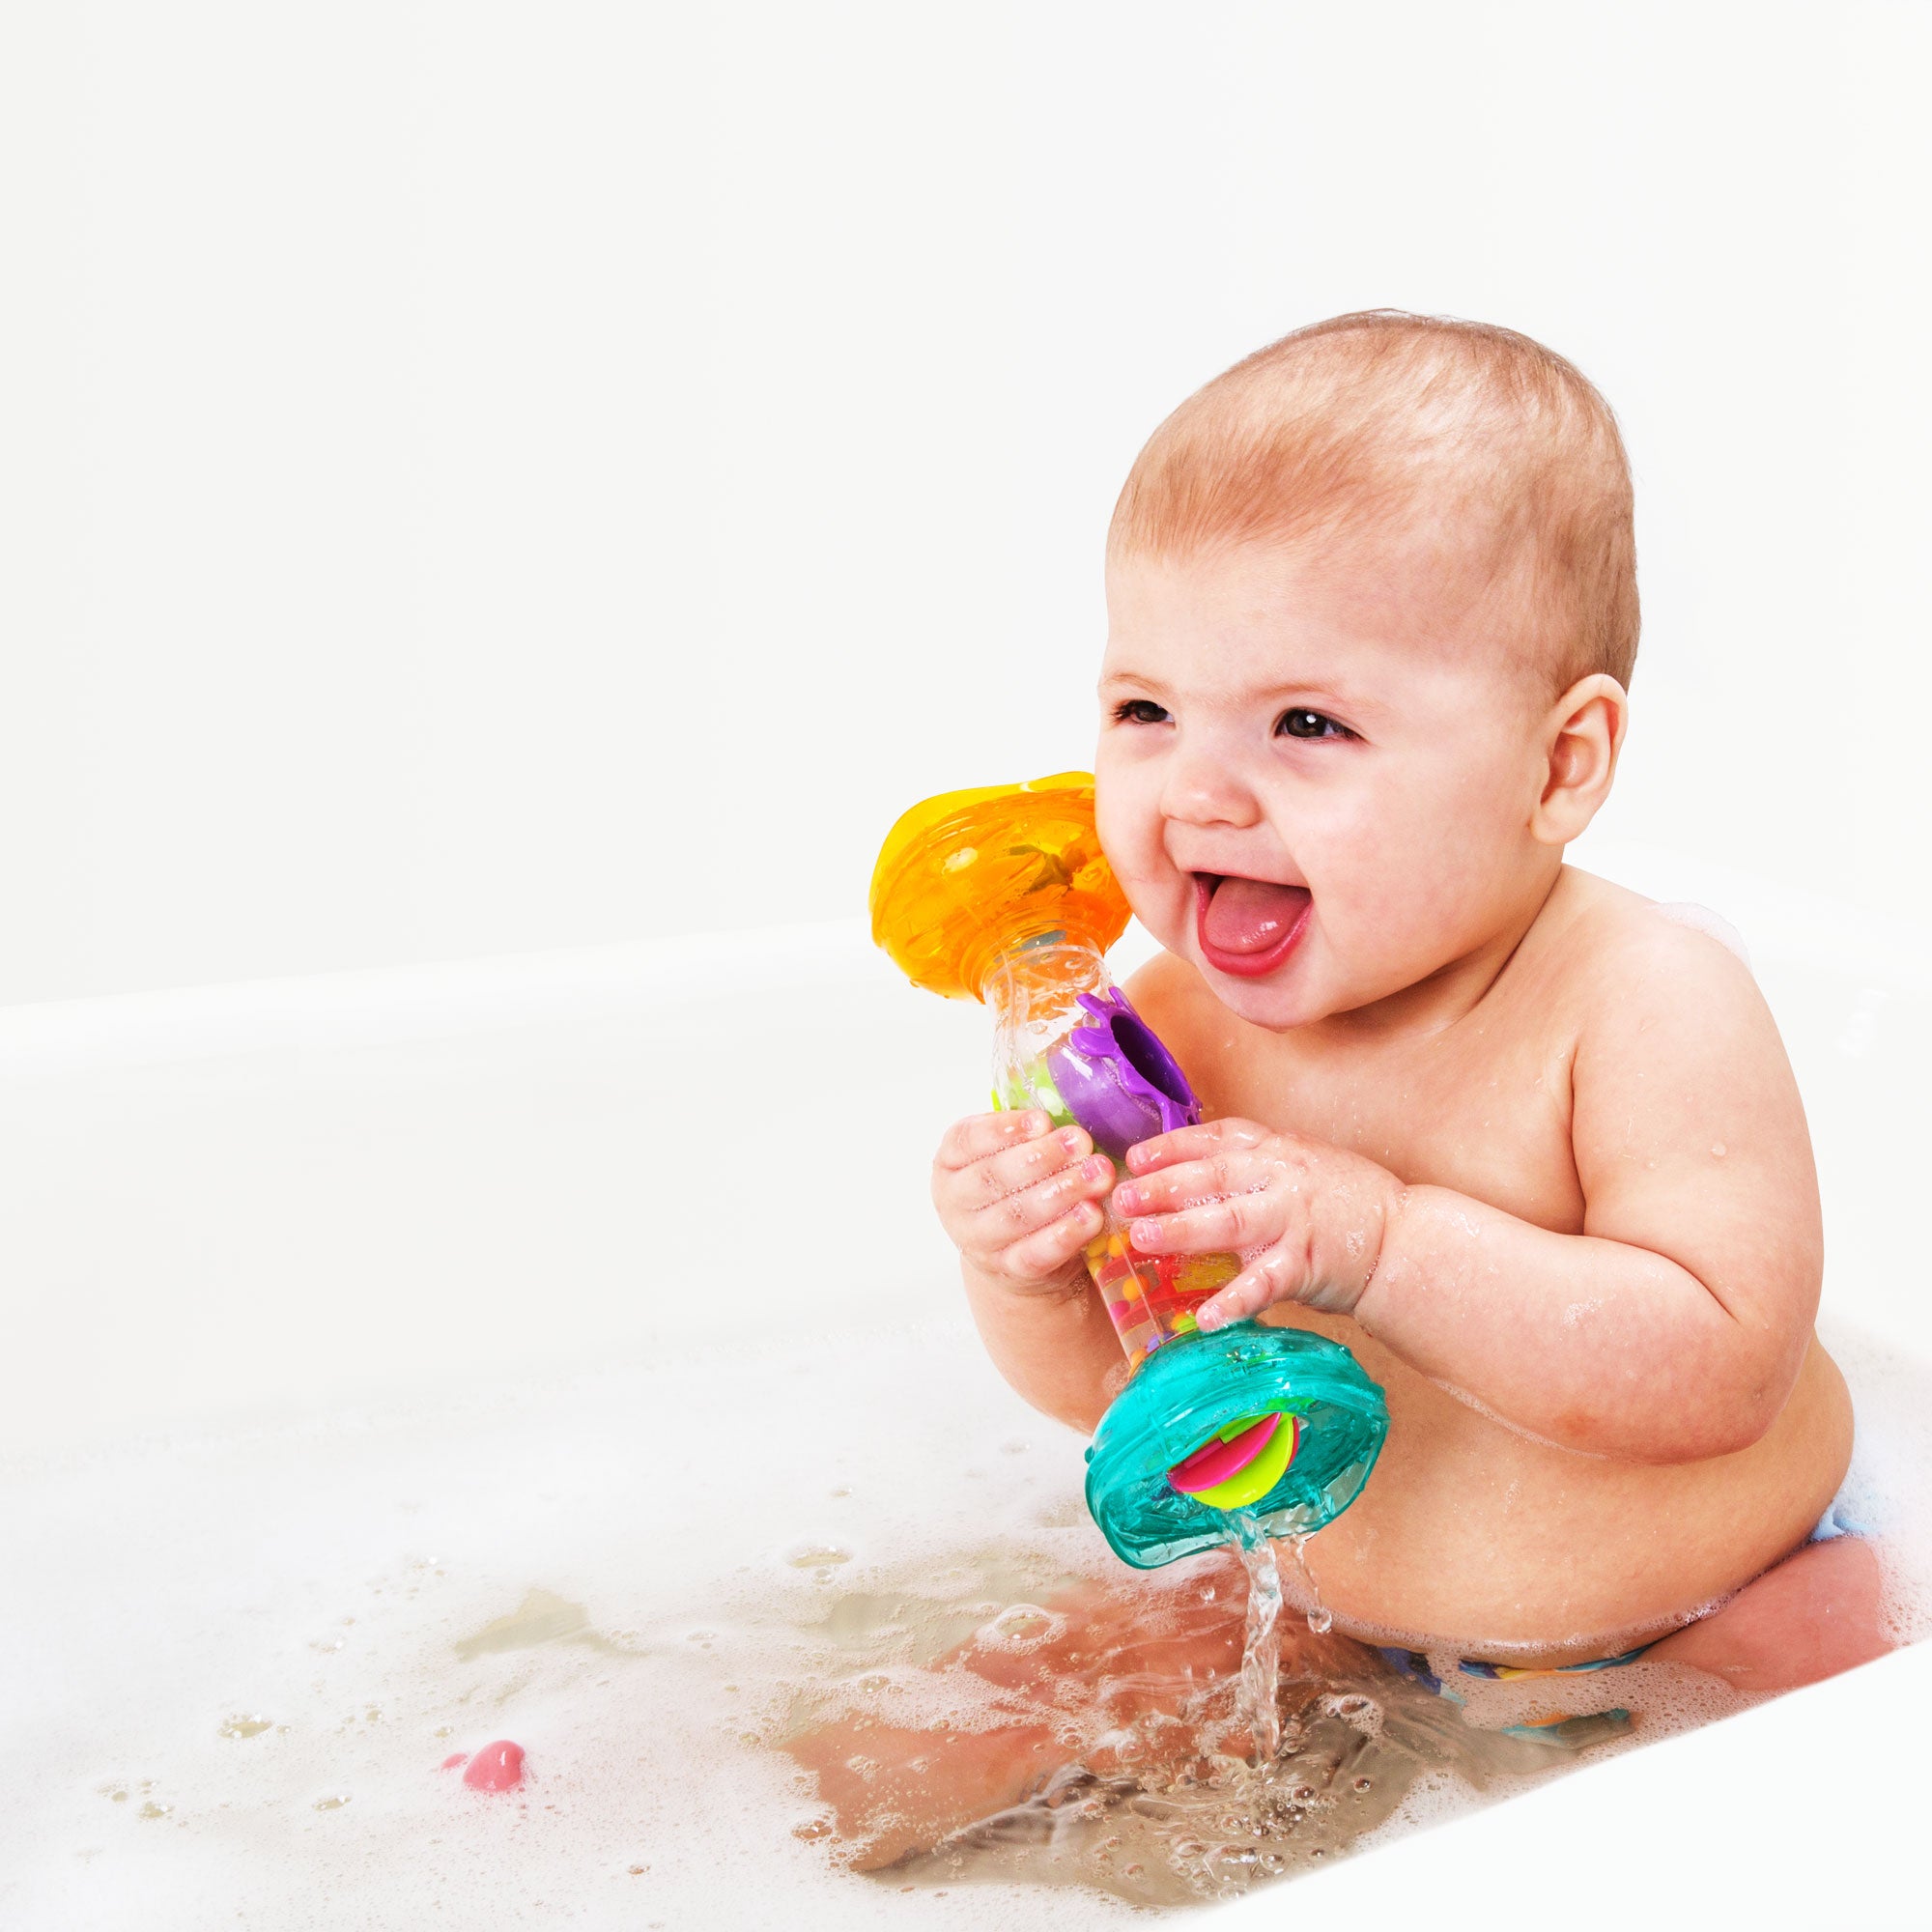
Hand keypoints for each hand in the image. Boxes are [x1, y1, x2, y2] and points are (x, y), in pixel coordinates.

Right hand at [931, 1110, 1115, 1291]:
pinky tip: (1090, 1216)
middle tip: (1080, 1143)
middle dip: (1041, 1158)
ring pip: (1016, 1215)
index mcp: (950, 1162)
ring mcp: (977, 1240)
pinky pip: (1034, 1254)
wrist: (1012, 1246)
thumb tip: (1064, 1120)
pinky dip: (1064, 1235)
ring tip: (1097, 1176)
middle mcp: (955, 1202)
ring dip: (1061, 1193)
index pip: (967, 1140)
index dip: (1003, 1129)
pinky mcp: (1006, 1269)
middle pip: (993, 1177)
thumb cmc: (1015, 1183)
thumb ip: (1030, 1133)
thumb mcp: (1011, 1150)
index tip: (1041, 1120)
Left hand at [1110, 1118, 1402, 1327]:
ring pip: (1229, 1222)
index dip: (1171, 1146)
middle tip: (1122, 1198)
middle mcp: (1281, 1178)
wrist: (1404, 1238)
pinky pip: (1264, 1284)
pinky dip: (1234, 1301)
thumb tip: (1187, 1173)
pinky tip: (1205, 1318)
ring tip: (1141, 1240)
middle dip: (1162, 1186)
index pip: (1216, 1139)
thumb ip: (1252, 1165)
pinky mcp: (1306, 1263)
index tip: (1134, 1157)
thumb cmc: (1344, 1201)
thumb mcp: (1299, 1164)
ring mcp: (1293, 1220)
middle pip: (1212, 1176)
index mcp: (1277, 1149)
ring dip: (1181, 1231)